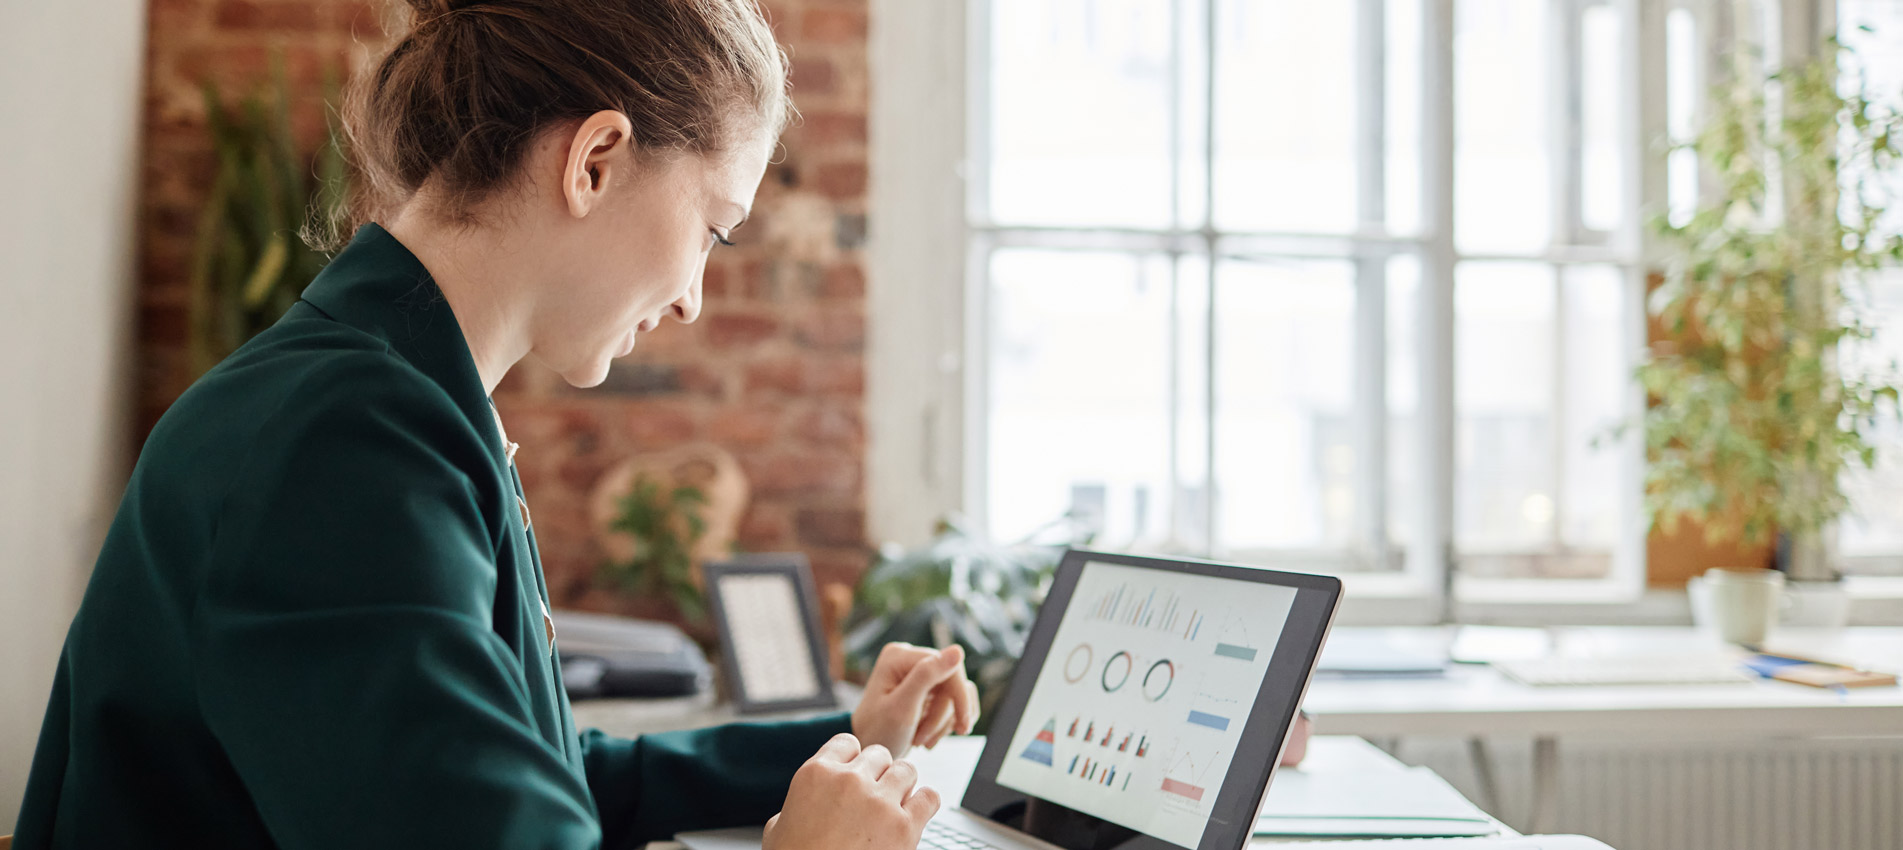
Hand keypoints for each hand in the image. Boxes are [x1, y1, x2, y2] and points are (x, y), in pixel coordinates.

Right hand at [764, 733, 939, 849]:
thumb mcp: (778, 829)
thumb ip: (794, 806)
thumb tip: (798, 808)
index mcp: (816, 774)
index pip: (847, 743)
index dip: (853, 760)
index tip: (856, 774)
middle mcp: (849, 781)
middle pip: (879, 754)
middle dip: (879, 774)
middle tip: (875, 795)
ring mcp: (879, 802)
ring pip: (906, 769)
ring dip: (903, 785)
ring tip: (896, 804)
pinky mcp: (905, 827)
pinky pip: (930, 797)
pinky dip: (926, 803)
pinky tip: (917, 814)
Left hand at [852, 643, 979, 756]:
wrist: (869, 751)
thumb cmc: (878, 731)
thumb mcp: (902, 707)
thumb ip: (927, 676)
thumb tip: (957, 650)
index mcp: (900, 656)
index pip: (947, 665)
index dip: (959, 695)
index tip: (962, 726)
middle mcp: (910, 659)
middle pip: (953, 680)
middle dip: (945, 715)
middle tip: (928, 741)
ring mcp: (918, 673)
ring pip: (956, 693)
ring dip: (945, 722)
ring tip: (922, 740)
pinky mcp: (927, 688)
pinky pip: (954, 701)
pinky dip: (947, 723)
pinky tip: (931, 738)